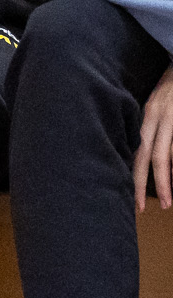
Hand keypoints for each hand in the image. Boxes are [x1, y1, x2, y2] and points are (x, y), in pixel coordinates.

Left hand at [138, 66, 172, 210]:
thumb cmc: (171, 88)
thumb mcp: (156, 107)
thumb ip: (151, 129)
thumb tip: (146, 157)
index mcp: (146, 115)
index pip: (134, 150)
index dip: (130, 175)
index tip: (130, 199)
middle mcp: (157, 117)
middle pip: (147, 156)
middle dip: (143, 184)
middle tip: (141, 210)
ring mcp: (171, 117)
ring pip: (165, 155)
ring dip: (165, 181)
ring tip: (165, 203)